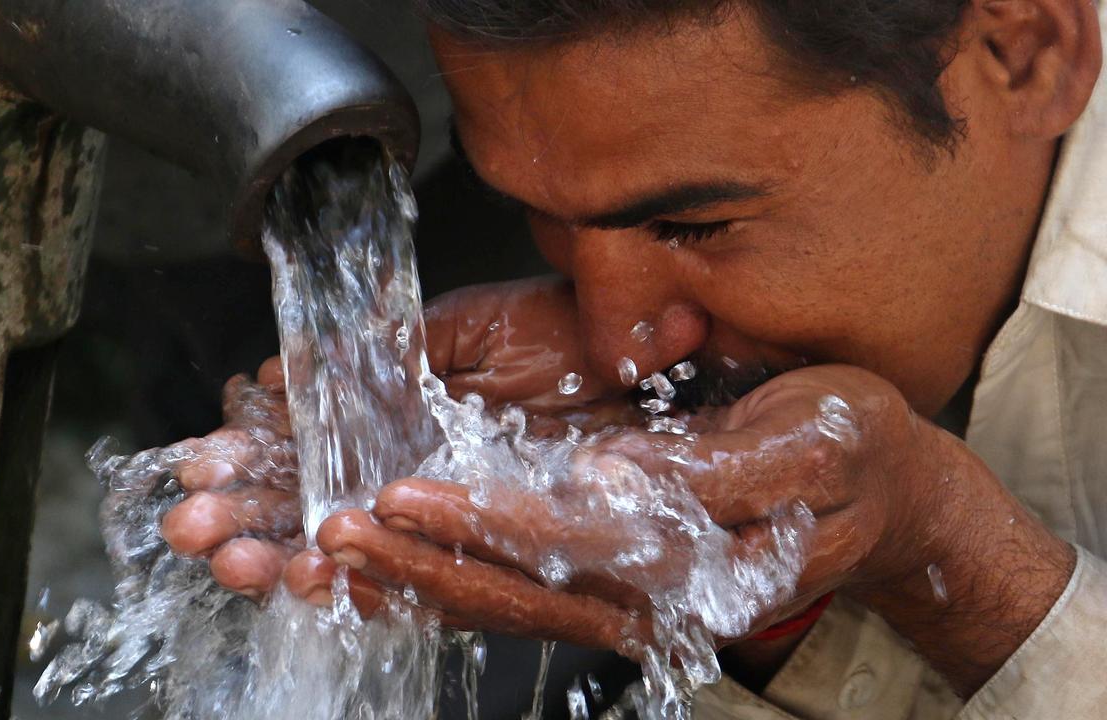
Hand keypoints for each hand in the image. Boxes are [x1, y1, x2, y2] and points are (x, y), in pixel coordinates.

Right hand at [161, 277, 632, 600]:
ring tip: (249, 562)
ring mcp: (483, 530)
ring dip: (309, 564)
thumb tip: (291, 374)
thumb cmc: (575, 338)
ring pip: (383, 563)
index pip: (316, 467)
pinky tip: (340, 567)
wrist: (672, 354)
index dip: (254, 474)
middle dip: (257, 531)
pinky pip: (464, 582)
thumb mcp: (469, 330)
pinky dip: (401, 573)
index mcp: (412, 438)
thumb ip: (387, 356)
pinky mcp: (537, 556)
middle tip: (195, 532)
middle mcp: (437, 495)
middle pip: (332, 527)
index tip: (196, 472)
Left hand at [303, 365, 1074, 693]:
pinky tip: (382, 571)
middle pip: (513, 590)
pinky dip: (440, 586)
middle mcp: (648, 595)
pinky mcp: (608, 589)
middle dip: (414, 560)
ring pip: (499, 604)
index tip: (404, 494)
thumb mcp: (814, 442)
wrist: (888, 505)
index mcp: (697, 558)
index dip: (483, 521)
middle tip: (326, 532)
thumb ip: (714, 468)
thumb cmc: (858, 457)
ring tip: (324, 559)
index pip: (571, 545)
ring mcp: (623, 601)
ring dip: (410, 582)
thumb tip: (609, 474)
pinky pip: (512, 598)